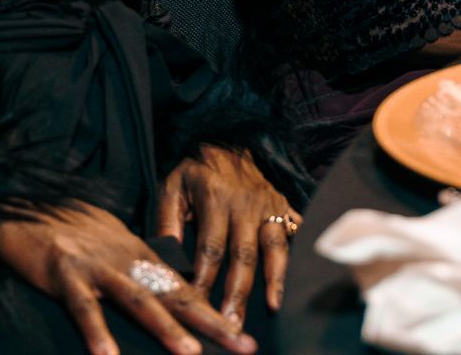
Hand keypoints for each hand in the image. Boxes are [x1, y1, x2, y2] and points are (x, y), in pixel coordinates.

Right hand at [0, 202, 254, 354]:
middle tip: (243, 346)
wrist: (23, 206)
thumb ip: (139, 266)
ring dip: (166, 327)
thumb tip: (169, 288)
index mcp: (140, 256)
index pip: (185, 288)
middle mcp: (126, 260)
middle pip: (175, 295)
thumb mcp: (112, 245)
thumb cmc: (68, 230)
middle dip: (210, 322)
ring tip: (190, 353)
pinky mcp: (64, 274)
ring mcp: (97, 267)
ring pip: (138, 299)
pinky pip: (84, 307)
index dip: (215, 313)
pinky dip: (97, 332)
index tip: (244, 337)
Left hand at [156, 145, 300, 320]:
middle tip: (232, 322)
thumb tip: (166, 256)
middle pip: (243, 255)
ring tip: (271, 307)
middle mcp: (246, 204)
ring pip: (274, 247)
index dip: (205, 279)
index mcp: (216, 198)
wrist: (229, 137)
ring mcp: (269, 206)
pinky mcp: (284, 207)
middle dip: (238, 291)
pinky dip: (294, 258)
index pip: (211, 247)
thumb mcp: (172, 186)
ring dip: (273, 280)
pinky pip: (293, 235)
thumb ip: (166, 220)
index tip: (198, 305)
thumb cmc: (196, 169)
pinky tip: (294, 280)